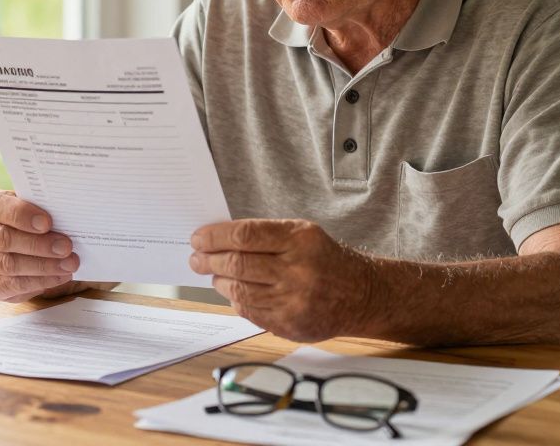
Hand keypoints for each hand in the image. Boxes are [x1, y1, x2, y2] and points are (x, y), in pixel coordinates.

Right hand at [0, 189, 82, 302]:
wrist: (8, 241)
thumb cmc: (23, 219)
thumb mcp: (27, 206)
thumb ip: (39, 208)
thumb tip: (65, 218)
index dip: (21, 215)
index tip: (47, 222)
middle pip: (3, 239)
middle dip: (38, 244)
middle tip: (65, 247)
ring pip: (8, 265)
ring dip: (42, 266)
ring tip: (68, 264)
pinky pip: (11, 286)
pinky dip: (39, 282)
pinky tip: (58, 276)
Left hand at [190, 219, 375, 341]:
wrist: (362, 295)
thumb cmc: (324, 259)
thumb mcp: (302, 235)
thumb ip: (264, 236)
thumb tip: (217, 240)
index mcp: (299, 240)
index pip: (244, 236)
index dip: (214, 237)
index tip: (198, 239)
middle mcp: (297, 270)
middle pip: (237, 264)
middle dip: (209, 261)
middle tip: (196, 259)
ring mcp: (294, 301)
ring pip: (239, 291)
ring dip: (219, 282)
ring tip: (214, 275)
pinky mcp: (290, 325)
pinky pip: (250, 312)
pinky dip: (236, 300)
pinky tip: (235, 293)